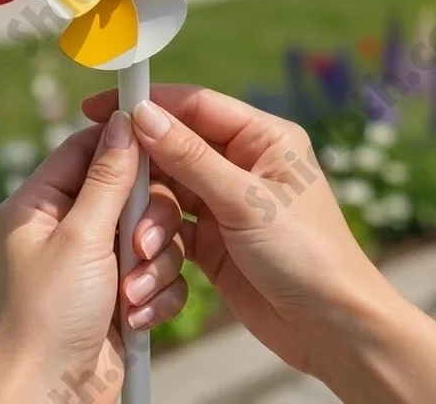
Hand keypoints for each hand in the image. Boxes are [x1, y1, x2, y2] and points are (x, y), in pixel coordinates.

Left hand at [0, 113, 187, 403]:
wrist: (54, 402)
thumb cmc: (49, 319)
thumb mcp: (80, 239)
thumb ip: (108, 178)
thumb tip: (123, 122)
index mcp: (39, 205)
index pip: (84, 148)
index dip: (121, 140)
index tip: (159, 134)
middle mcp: (66, 228)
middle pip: (127, 190)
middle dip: (145, 220)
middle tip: (140, 245)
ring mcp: (94, 262)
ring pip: (148, 233)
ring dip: (152, 264)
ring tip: (133, 294)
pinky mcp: (118, 293)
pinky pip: (156, 272)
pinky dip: (155, 293)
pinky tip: (138, 317)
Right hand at [82, 86, 395, 381]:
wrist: (333, 331)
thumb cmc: (308, 255)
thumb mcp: (245, 201)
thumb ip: (190, 157)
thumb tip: (143, 114)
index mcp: (263, 138)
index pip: (195, 106)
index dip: (149, 104)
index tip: (102, 108)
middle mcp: (242, 163)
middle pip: (174, 151)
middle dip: (144, 178)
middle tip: (109, 191)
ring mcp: (226, 202)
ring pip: (168, 195)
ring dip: (149, 222)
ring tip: (141, 252)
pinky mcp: (214, 240)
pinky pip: (172, 231)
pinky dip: (157, 248)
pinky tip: (144, 269)